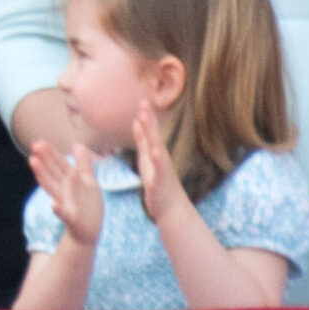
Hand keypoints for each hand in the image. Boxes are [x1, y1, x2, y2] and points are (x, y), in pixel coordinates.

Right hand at [27, 139, 104, 247]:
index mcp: (69, 182)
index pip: (59, 165)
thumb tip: (78, 144)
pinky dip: (58, 210)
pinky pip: (64, 214)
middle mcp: (64, 191)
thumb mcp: (88, 181)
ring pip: (53, 188)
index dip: (51, 154)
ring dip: (43, 176)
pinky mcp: (72, 219)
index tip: (40, 142)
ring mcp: (66, 204)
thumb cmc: (87, 206)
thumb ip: (83, 163)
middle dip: (44, 160)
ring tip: (34, 163)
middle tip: (35, 146)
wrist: (88, 231)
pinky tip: (53, 205)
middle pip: (53, 173)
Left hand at [132, 103, 184, 222]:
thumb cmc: (158, 184)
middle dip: (148, 119)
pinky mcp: (161, 181)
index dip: (146, 117)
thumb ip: (143, 142)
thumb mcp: (147, 160)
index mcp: (153, 154)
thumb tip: (137, 122)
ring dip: (152, 134)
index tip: (142, 100)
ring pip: (156, 148)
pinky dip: (158, 159)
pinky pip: (159, 169)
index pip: (149, 132)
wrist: (171, 209)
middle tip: (144, 102)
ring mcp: (162, 169)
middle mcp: (159, 158)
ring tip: (146, 120)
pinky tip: (156, 151)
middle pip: (153, 135)